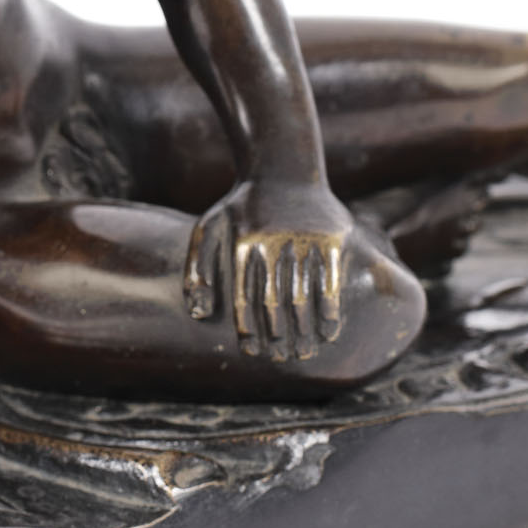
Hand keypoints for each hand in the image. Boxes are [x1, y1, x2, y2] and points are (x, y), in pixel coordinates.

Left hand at [184, 179, 361, 359]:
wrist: (283, 168)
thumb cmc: (242, 206)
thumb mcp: (209, 226)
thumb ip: (197, 268)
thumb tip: (196, 313)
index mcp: (243, 245)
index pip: (243, 296)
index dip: (247, 327)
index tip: (251, 352)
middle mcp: (273, 244)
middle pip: (274, 301)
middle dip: (277, 335)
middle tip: (279, 360)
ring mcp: (304, 241)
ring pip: (304, 295)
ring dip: (305, 330)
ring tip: (303, 354)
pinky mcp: (330, 239)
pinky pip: (330, 282)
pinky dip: (330, 309)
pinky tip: (329, 332)